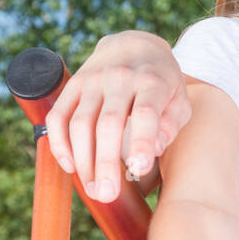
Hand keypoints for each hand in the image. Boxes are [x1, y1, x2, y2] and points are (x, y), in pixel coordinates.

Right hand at [44, 31, 190, 201]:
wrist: (135, 44)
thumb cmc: (162, 81)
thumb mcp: (179, 99)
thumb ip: (171, 124)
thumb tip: (154, 150)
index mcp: (153, 81)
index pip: (145, 114)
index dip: (141, 142)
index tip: (139, 169)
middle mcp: (120, 78)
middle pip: (108, 124)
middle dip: (106, 163)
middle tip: (107, 195)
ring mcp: (93, 80)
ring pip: (80, 123)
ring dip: (83, 160)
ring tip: (94, 189)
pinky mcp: (73, 85)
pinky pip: (58, 117)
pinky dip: (59, 144)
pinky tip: (70, 166)